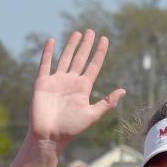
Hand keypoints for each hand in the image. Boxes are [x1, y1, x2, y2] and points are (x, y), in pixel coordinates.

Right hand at [30, 30, 125, 151]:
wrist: (49, 136)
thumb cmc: (70, 129)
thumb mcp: (92, 115)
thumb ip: (106, 103)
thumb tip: (123, 90)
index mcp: (83, 88)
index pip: (93, 66)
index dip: (99, 53)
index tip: (104, 39)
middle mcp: (70, 82)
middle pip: (80, 59)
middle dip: (86, 45)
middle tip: (91, 31)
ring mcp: (56, 81)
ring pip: (65, 58)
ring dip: (70, 45)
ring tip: (77, 33)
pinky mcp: (42, 83)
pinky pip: (45, 64)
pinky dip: (47, 52)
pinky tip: (52, 41)